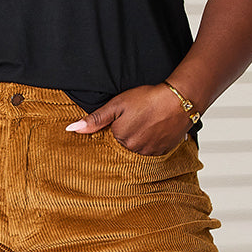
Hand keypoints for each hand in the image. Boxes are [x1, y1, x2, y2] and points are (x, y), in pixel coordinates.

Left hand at [65, 84, 190, 154]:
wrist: (179, 100)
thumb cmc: (148, 99)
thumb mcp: (117, 104)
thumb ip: (95, 119)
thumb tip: (72, 129)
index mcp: (120, 139)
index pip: (109, 142)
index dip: (114, 130)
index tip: (122, 121)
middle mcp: (134, 150)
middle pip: (123, 147)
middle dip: (126, 136)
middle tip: (136, 121)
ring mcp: (150, 152)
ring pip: (138, 150)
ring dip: (139, 141)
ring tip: (146, 124)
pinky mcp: (163, 151)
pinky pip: (152, 151)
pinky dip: (152, 143)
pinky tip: (154, 130)